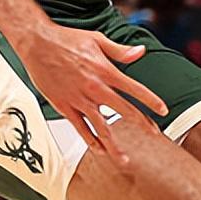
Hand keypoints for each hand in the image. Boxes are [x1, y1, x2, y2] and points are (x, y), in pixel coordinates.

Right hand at [17, 23, 167, 163]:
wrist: (37, 43)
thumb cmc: (66, 39)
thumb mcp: (97, 39)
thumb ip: (120, 51)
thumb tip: (141, 52)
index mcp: (105, 70)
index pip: (135, 89)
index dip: (151, 101)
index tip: (163, 111)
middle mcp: (94, 87)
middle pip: (123, 111)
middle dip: (142, 124)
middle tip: (154, 135)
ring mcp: (79, 99)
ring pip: (101, 128)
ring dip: (114, 146)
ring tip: (125, 160)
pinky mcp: (63, 106)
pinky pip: (80, 128)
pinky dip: (90, 141)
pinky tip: (99, 150)